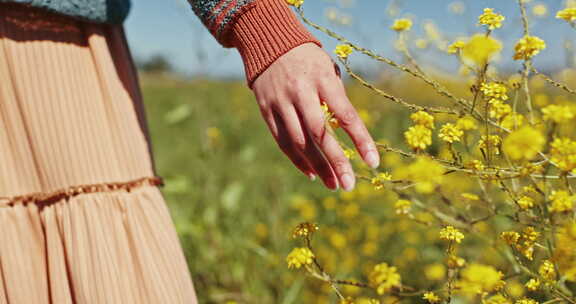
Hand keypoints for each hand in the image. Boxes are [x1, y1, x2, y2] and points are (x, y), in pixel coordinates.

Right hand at [251, 43, 379, 190]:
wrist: (269, 43)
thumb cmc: (309, 60)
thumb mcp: (328, 70)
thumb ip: (337, 99)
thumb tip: (350, 134)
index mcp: (323, 80)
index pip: (346, 115)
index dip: (360, 140)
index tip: (373, 163)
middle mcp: (301, 92)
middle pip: (320, 133)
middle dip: (337, 162)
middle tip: (349, 185)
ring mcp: (281, 102)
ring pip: (300, 142)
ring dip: (318, 166)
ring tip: (333, 184)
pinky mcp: (267, 111)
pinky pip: (283, 141)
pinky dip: (298, 160)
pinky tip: (312, 173)